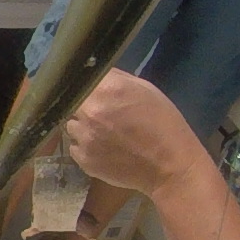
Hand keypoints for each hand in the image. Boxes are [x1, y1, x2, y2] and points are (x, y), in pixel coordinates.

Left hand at [59, 70, 204, 198]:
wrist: (170, 166)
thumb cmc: (164, 123)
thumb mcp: (145, 89)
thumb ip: (116, 78)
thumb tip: (95, 74)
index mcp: (106, 90)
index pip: (79, 79)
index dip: (84, 86)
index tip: (90, 91)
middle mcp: (89, 112)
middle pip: (70, 103)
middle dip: (82, 106)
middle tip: (100, 114)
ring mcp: (84, 138)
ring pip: (71, 126)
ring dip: (83, 127)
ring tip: (103, 133)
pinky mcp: (83, 160)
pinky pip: (75, 147)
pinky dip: (85, 147)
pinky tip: (104, 149)